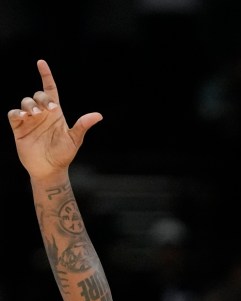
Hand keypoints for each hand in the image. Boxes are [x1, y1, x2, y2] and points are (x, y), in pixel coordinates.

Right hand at [6, 59, 102, 180]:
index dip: (46, 75)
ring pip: (25, 102)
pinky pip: (13, 114)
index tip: (41, 62)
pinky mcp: (19, 128)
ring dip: (29, 105)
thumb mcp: (74, 139)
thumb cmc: (63, 155)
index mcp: (56, 114)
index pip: (50, 89)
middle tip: (48, 109)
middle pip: (38, 95)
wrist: (50, 169)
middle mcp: (42, 114)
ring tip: (35, 114)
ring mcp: (30, 120)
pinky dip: (16, 112)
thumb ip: (83, 125)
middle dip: (41, 98)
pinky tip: (23, 116)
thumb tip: (98, 115)